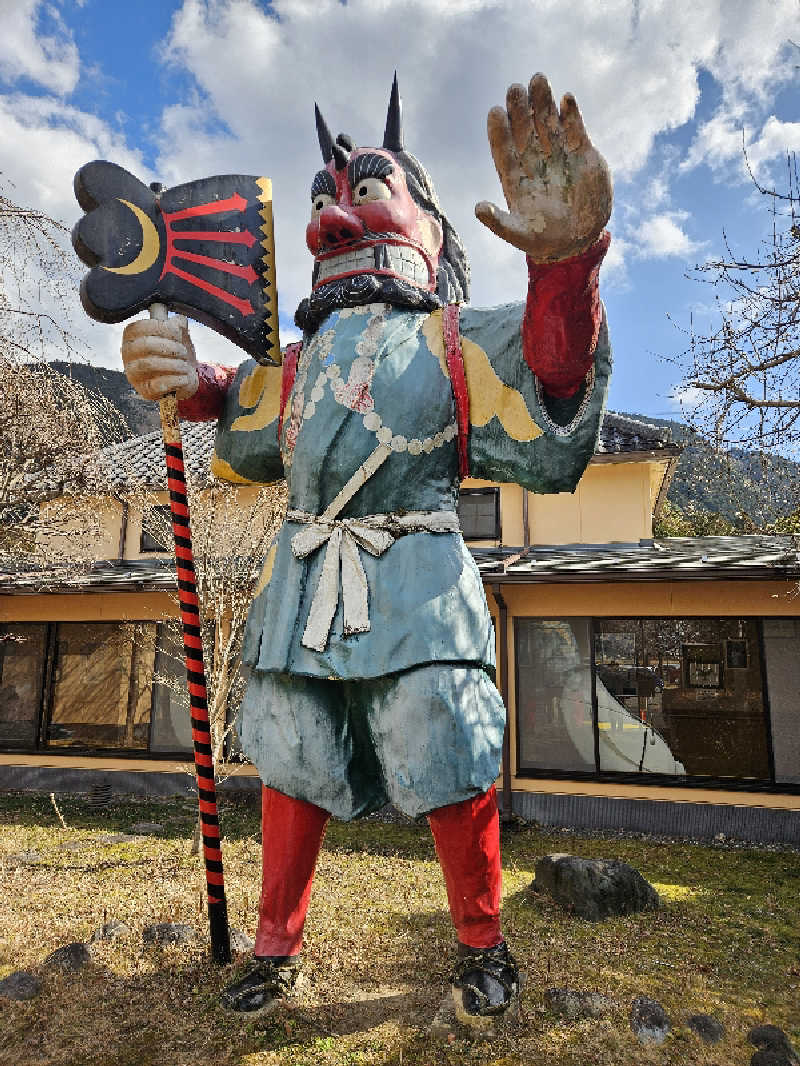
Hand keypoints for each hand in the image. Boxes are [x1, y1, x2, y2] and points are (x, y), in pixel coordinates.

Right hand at [121, 314, 198, 401]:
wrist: (184, 379)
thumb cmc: (176, 353)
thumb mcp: (178, 336)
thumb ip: (178, 325)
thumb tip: (179, 320)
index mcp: (132, 337)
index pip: (139, 327)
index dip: (161, 328)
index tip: (178, 333)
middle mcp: (127, 355)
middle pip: (144, 345)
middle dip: (170, 347)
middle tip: (183, 351)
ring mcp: (134, 374)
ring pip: (149, 364)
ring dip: (173, 363)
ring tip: (185, 365)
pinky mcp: (145, 391)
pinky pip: (158, 385)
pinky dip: (176, 380)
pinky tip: (184, 378)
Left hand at [475, 73, 611, 262]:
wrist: (579, 240)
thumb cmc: (544, 239)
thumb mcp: (518, 234)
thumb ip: (498, 222)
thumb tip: (478, 209)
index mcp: (516, 177)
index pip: (503, 148)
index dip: (499, 130)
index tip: (495, 112)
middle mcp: (535, 161)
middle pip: (524, 129)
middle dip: (519, 108)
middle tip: (514, 88)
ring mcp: (558, 154)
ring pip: (548, 122)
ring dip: (543, 102)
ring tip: (538, 79)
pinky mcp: (583, 153)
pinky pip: (575, 128)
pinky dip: (572, 114)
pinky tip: (566, 99)